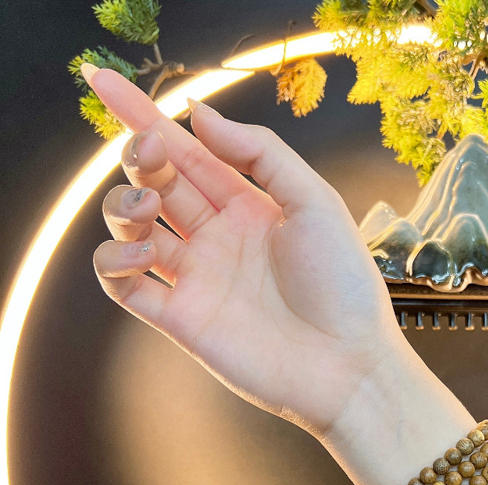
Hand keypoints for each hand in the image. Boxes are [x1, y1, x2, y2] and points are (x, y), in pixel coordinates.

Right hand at [86, 67, 405, 438]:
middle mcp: (218, 239)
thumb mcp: (315, 202)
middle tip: (150, 153)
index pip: (186, 154)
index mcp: (249, 207)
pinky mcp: (181, 318)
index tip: (106, 82)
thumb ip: (260, 153)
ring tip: (147, 208)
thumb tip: (200, 116)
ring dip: (123, 206)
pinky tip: (141, 252)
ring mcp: (197, 278)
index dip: (145, 118)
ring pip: (131, 228)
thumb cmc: (343, 286)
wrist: (347, 363)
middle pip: (155, 183)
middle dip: (139, 156)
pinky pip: (124, 285)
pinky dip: (115, 261)